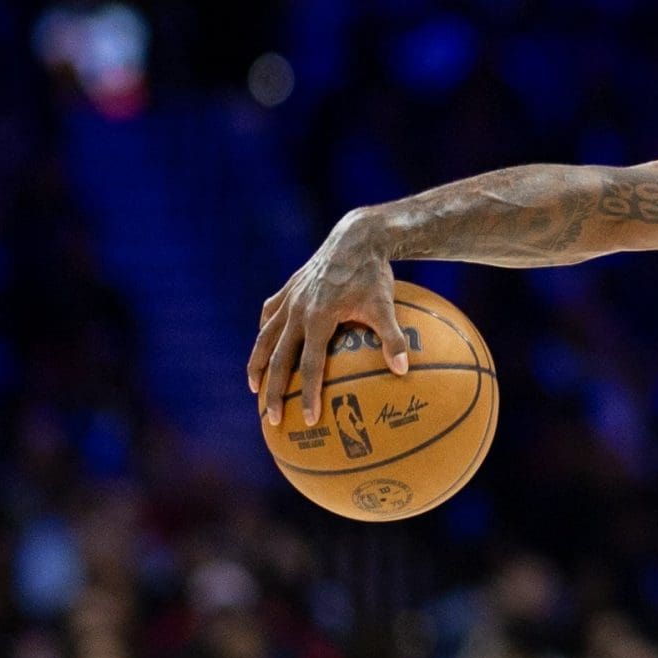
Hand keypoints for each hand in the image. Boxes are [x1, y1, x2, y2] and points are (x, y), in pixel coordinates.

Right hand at [250, 212, 409, 426]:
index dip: (307, 395)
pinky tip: (264, 346)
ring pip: (265, 338)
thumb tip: (404, 370)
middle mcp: (296, 311)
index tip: (308, 420)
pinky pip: (269, 314)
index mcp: (318, 319)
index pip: (309, 366)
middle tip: (270, 419)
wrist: (357, 237)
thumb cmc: (374, 274)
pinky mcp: (287, 288)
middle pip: (278, 359)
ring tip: (253, 388)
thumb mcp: (386, 306)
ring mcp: (289, 299)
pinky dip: (264, 331)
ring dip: (257, 365)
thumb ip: (393, 338)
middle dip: (273, 392)